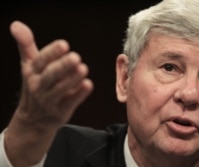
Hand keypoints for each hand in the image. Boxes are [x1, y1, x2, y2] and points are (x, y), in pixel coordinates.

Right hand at [4, 21, 92, 165]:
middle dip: (62, 66)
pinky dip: (78, 95)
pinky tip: (88, 85)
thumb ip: (26, 45)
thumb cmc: (35, 86)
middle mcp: (38, 86)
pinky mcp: (60, 111)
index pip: (40, 61)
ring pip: (60, 89)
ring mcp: (49, 100)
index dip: (51, 53)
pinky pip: (69, 102)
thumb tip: (16, 24)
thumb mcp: (29, 65)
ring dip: (72, 79)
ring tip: (83, 69)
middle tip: (76, 57)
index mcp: (31, 72)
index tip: (64, 44)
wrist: (33, 120)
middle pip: (50, 76)